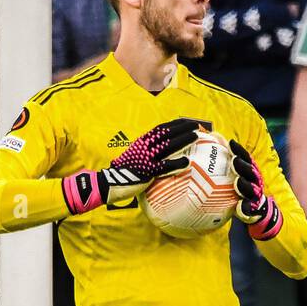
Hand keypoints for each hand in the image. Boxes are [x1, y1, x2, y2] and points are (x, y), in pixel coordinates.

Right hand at [61, 117, 199, 213]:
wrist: (109, 182)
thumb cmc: (125, 172)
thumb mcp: (136, 156)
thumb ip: (148, 153)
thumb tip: (163, 152)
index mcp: (142, 142)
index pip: (161, 129)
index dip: (175, 124)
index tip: (187, 122)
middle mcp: (145, 147)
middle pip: (167, 133)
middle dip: (183, 128)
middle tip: (197, 126)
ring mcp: (146, 158)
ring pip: (168, 146)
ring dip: (183, 140)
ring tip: (195, 136)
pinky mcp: (147, 172)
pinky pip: (165, 166)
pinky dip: (177, 163)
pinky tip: (187, 161)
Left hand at [229, 139, 282, 238]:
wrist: (259, 214)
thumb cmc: (242, 193)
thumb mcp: (237, 179)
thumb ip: (227, 169)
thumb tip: (207, 152)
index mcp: (251, 173)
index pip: (246, 159)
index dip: (239, 151)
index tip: (230, 143)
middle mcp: (255, 182)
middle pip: (250, 172)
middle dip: (242, 166)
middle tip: (233, 160)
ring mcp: (255, 196)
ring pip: (251, 189)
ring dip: (244, 185)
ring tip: (238, 181)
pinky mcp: (254, 210)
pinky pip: (250, 209)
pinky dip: (246, 207)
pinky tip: (242, 206)